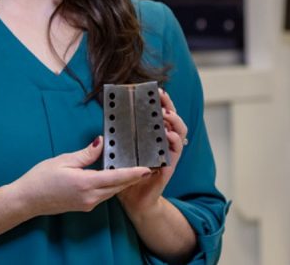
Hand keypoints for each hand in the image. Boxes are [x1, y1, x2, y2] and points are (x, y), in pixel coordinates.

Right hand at [11, 137, 151, 216]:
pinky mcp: (84, 205)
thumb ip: (86, 154)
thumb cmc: (41, 178)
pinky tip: (116, 177)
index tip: (148, 168)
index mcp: (86, 184)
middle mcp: (90, 197)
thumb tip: (101, 143)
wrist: (27, 200)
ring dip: (124, 182)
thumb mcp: (63, 161)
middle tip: (148, 165)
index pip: (116, 178)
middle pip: (118, 186)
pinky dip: (112, 185)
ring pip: (112, 192)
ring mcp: (87, 204)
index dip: (134, 173)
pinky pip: (104, 195)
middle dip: (133, 177)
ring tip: (137, 170)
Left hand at [117, 88, 187, 220]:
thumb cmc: (125, 174)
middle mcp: (163, 143)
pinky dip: (174, 141)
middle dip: (170, 105)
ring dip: (174, 121)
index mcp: (152, 137)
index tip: (156, 90)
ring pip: (180, 132)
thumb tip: (109, 120)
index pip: (160, 114)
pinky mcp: (169, 166)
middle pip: (173, 119)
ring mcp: (168, 154)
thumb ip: (117, 137)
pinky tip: (167, 135)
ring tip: (165, 114)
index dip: (160, 101)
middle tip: (161, 96)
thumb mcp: (119, 151)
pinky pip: (176, 152)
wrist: (133, 200)